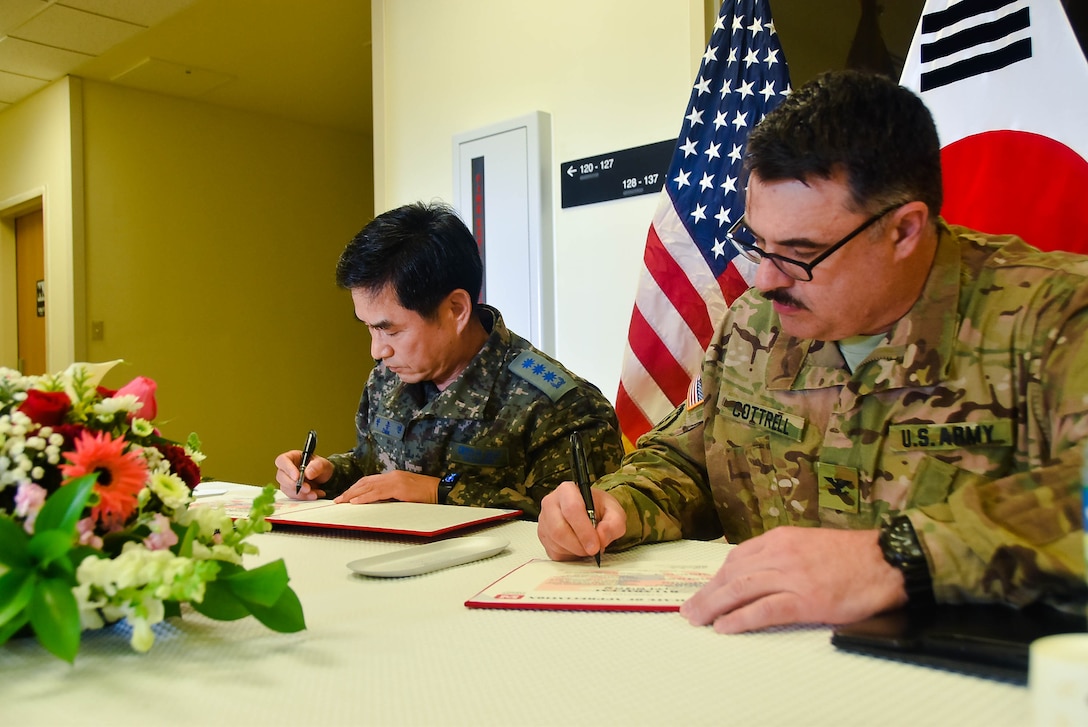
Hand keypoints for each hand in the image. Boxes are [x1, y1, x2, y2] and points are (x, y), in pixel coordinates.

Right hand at [274, 451, 331, 499]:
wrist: (325, 479)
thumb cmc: (321, 467)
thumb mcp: (323, 464)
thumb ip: (317, 466)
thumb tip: (308, 473)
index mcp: (292, 457)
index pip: (282, 460)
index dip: (288, 469)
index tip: (297, 477)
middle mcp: (287, 468)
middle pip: (281, 476)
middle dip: (294, 484)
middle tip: (307, 488)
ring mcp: (287, 480)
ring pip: (286, 488)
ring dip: (300, 493)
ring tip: (314, 493)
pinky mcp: (290, 490)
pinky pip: (292, 495)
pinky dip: (303, 497)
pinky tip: (313, 495)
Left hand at [333, 470, 440, 503]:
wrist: (440, 490)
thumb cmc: (426, 494)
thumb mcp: (406, 493)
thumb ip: (392, 495)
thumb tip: (379, 503)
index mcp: (393, 476)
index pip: (369, 480)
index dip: (356, 488)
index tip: (346, 495)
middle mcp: (392, 476)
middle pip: (365, 482)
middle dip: (350, 491)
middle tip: (338, 499)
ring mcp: (395, 480)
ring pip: (368, 486)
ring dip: (353, 494)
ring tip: (342, 501)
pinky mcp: (398, 487)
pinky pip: (377, 493)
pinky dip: (365, 497)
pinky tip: (356, 502)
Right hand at [537, 481, 626, 560]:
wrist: (591, 513)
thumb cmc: (599, 509)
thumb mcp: (614, 512)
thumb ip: (613, 523)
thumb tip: (602, 536)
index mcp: (567, 490)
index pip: (571, 510)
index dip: (584, 531)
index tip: (596, 545)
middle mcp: (550, 504)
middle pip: (559, 530)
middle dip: (579, 545)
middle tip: (594, 550)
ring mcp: (544, 521)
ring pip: (556, 543)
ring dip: (576, 551)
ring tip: (588, 546)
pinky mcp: (543, 537)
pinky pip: (554, 552)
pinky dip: (570, 555)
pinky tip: (579, 547)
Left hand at [679, 527, 907, 632]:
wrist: (887, 560)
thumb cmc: (853, 555)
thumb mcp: (810, 543)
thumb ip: (784, 554)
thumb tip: (759, 571)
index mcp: (781, 539)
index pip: (737, 558)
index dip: (717, 577)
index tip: (705, 590)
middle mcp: (781, 554)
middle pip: (732, 574)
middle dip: (707, 593)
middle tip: (690, 610)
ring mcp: (793, 576)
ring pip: (741, 590)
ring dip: (714, 606)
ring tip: (698, 620)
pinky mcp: (807, 599)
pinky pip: (765, 609)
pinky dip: (741, 618)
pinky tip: (727, 627)